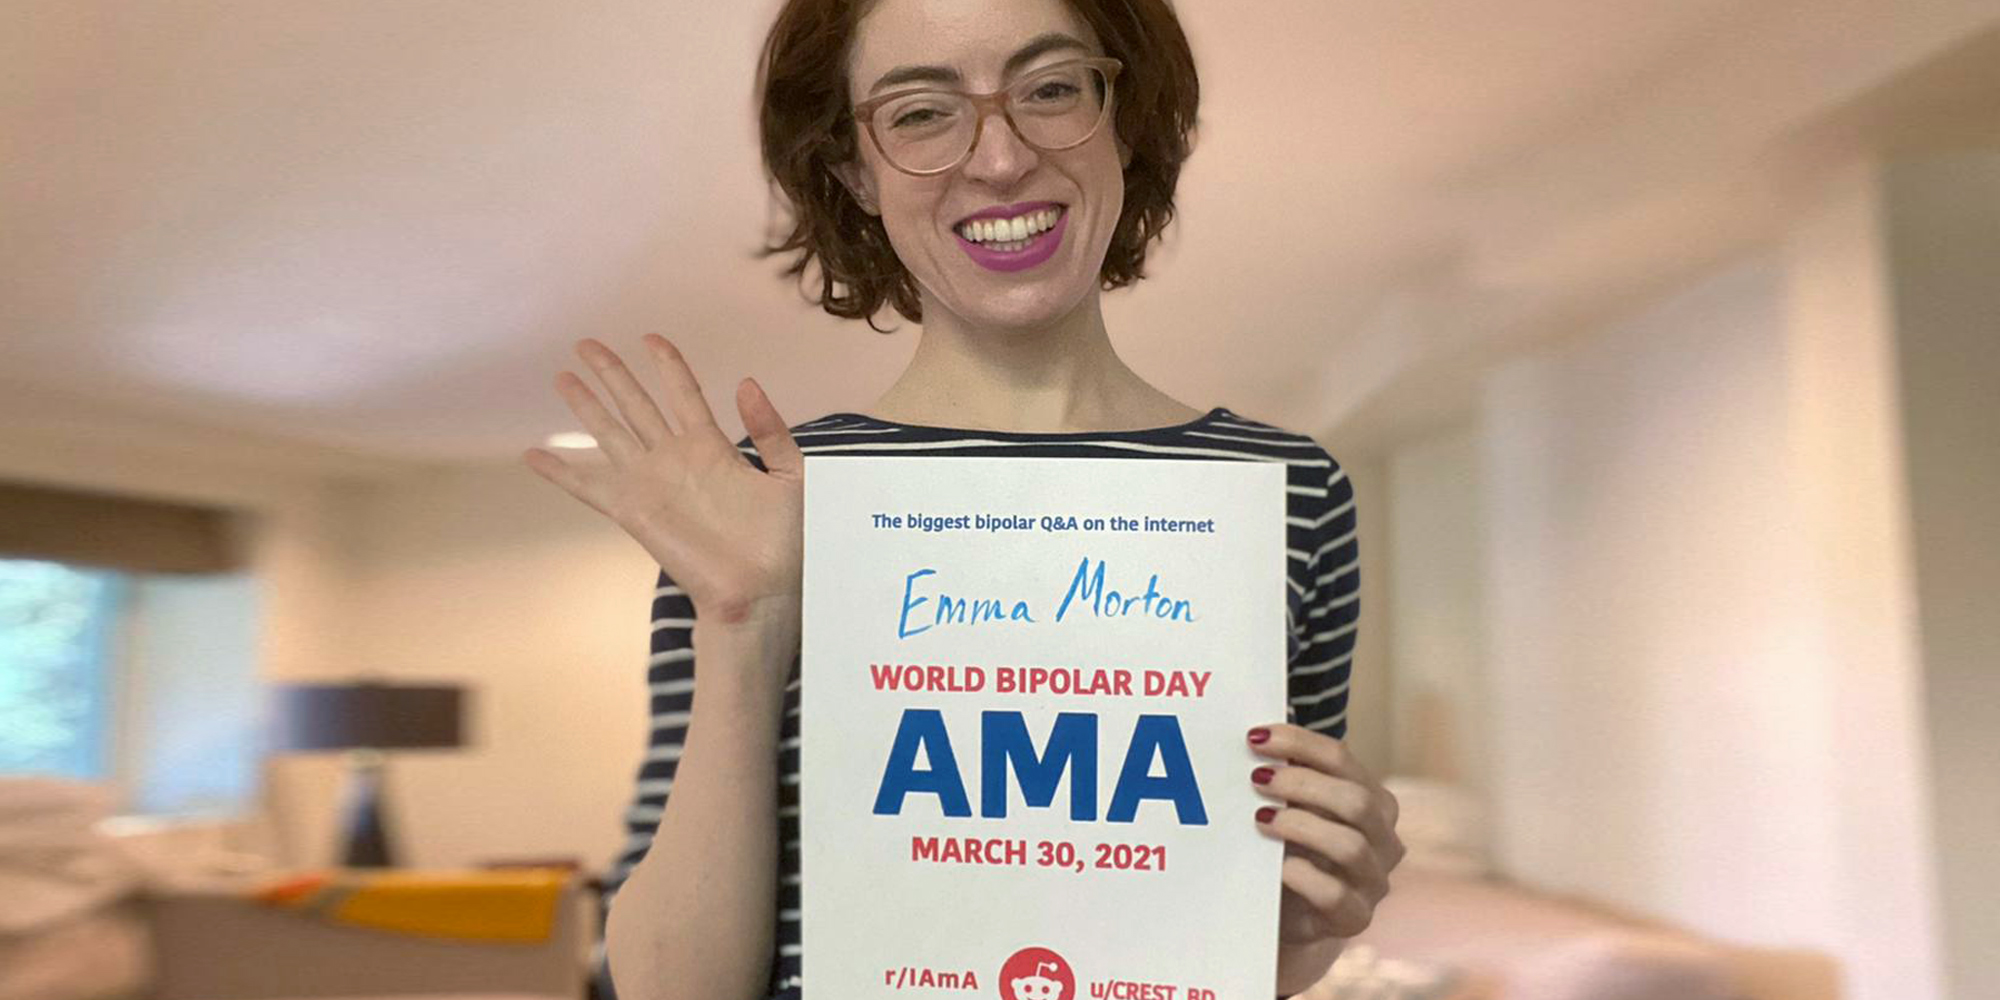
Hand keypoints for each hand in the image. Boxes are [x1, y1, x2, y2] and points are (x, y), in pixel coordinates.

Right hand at [522, 335, 804, 630]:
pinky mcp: (632, 511)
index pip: (682, 393)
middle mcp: (674, 459)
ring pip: (609, 432)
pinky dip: (559, 472)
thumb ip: (771, 429)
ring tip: (562, 377)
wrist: (763, 589)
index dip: (666, 364)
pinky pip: (588, 486)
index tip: (650, 337)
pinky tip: (534, 455)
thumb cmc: (787, 541)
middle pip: (635, 403)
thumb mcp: (793, 475)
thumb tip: (745, 383)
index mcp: (712, 447)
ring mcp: (650, 483)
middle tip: (585, 344)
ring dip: (585, 405)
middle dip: (612, 373)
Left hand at [1248, 724, 1403, 945]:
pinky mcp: (1355, 918)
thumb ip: (1284, 775)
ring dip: (1302, 826)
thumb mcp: (1290, 807)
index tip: (1256, 738)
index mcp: (1372, 801)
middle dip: (1302, 784)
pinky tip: (1277, 865)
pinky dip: (1303, 875)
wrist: (1286, 911)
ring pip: (1351, 846)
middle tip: (1257, 779)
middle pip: (1356, 801)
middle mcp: (1383, 839)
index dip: (1299, 744)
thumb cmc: (1289, 847)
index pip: (1341, 759)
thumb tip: (1256, 736)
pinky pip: (1335, 895)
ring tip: (1261, 819)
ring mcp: (1373, 881)